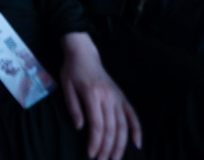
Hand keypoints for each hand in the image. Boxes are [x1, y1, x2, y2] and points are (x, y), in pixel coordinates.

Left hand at [59, 33, 141, 159]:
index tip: (91, 154)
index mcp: (93, 94)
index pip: (97, 125)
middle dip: (107, 149)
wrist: (84, 54)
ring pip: (123, 126)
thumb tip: (80, 128)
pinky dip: (137, 130)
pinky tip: (137, 144)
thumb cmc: (72, 71)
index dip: (95, 142)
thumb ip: (73, 108)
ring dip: (120, 145)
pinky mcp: (122, 97)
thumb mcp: (66, 87)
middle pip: (111, 129)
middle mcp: (109, 97)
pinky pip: (133, 115)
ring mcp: (118, 97)